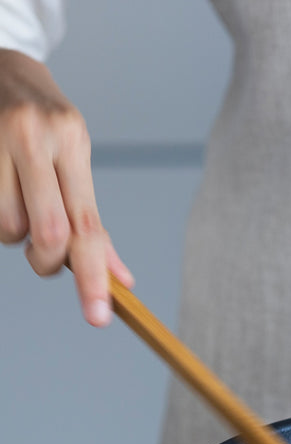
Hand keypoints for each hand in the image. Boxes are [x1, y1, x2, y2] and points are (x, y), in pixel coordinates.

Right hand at [0, 49, 132, 325]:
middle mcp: (32, 135)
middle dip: (48, 261)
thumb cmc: (42, 122)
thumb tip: (122, 280)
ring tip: (18, 207)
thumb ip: (93, 222)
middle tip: (45, 258)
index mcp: (70, 141)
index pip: (87, 226)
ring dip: (14, 236)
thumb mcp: (75, 159)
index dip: (93, 278)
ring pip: (7, 228)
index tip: (99, 317)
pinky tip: (2, 195)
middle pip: (48, 234)